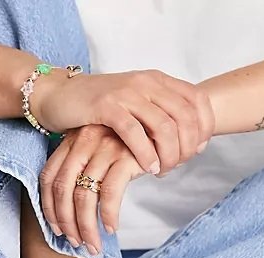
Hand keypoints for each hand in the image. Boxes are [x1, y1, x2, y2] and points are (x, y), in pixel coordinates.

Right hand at [34, 69, 213, 174]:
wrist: (59, 95)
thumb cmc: (98, 108)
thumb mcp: (135, 105)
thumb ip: (159, 116)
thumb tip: (188, 141)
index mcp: (157, 80)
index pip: (197, 100)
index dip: (205, 127)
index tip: (199, 150)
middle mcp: (146, 83)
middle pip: (184, 117)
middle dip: (187, 147)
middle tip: (179, 166)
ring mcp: (126, 93)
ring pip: (163, 126)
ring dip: (168, 154)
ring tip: (162, 171)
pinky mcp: (106, 107)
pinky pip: (134, 132)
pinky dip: (145, 153)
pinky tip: (147, 168)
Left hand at [39, 124, 144, 252]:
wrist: (165, 130)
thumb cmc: (132, 147)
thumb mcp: (101, 153)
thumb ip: (84, 172)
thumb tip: (68, 213)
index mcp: (72, 141)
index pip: (49, 178)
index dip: (48, 207)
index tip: (56, 229)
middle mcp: (84, 141)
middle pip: (64, 189)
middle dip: (67, 223)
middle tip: (75, 243)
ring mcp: (104, 148)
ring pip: (84, 195)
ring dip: (86, 227)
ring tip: (93, 244)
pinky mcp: (125, 156)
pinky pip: (109, 193)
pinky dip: (108, 215)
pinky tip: (111, 229)